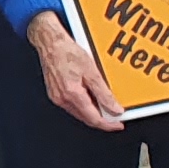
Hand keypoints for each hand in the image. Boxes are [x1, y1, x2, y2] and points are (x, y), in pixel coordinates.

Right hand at [30, 14, 124, 130]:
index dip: (108, 124)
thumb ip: (104, 94)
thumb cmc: (67, 52)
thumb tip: (114, 109)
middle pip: (85, 118)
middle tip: (114, 115)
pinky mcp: (54, 93)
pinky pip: (71, 105)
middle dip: (101, 119)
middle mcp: (62, 98)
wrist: (50, 43)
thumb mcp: (92, 72)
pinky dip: (83, 105)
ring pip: (78, 112)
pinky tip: (90, 97)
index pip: (93, 118)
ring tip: (104, 104)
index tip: (118, 124)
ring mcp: (56, 97)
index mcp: (72, 94)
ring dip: (92, 112)